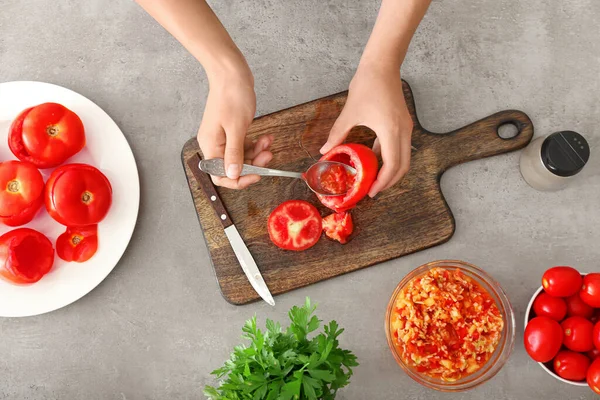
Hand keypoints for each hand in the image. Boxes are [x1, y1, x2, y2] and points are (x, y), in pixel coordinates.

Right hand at [197, 67, 272, 188]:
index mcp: (210, 146)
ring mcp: (222, 138)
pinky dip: (255, 144)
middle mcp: (214, 144)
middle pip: (233, 167)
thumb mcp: (236, 128)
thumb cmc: (231, 95)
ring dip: (257, 153)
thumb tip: (232, 174)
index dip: (238, 179)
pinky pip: (244, 145)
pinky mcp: (231, 131)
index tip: (256, 175)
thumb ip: (235, 153)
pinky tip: (266, 138)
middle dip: (253, 163)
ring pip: (241, 156)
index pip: (220, 176)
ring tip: (268, 142)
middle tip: (268, 155)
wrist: (231, 73)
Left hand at [320, 64, 412, 196]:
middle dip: (389, 181)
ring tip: (374, 178)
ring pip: (403, 157)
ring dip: (391, 170)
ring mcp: (405, 127)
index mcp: (391, 131)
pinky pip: (399, 146)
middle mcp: (403, 131)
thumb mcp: (350, 112)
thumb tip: (325, 151)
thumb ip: (338, 134)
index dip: (383, 182)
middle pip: (403, 166)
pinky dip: (390, 156)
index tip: (371, 191)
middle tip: (374, 190)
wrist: (382, 64)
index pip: (392, 165)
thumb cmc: (368, 84)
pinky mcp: (403, 123)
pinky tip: (374, 159)